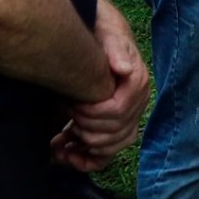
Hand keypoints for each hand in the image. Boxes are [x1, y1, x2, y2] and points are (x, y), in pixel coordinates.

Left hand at [58, 0, 149, 169]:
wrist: (100, 42)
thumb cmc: (102, 39)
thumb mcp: (108, 37)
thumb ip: (116, 50)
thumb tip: (124, 69)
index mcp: (137, 86)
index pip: (116, 112)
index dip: (91, 113)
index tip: (71, 104)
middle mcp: (137, 105)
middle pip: (113, 133)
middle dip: (85, 129)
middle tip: (66, 114)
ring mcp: (128, 119)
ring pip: (111, 147)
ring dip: (84, 147)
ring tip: (60, 140)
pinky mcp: (115, 129)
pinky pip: (106, 155)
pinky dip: (87, 161)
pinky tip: (67, 156)